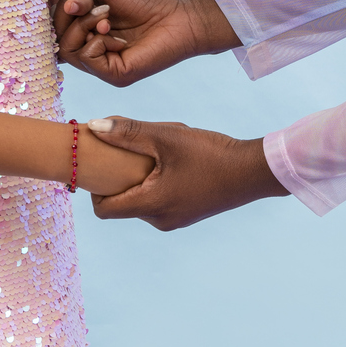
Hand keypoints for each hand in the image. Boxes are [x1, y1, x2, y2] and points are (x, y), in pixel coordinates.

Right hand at [42, 0, 239, 85]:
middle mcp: (89, 51)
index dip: (52, 4)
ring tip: (105, 13)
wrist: (180, 17)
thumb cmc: (147, 4)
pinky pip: (86, 60)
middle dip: (66, 11)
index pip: (54, 25)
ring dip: (83, 24)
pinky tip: (111, 33)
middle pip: (56, 36)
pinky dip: (95, 41)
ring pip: (68, 48)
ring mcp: (100, 65)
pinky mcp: (113, 75)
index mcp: (86, 33)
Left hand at [84, 116, 289, 229]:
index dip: (96, 186)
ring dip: (142, 178)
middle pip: (122, 203)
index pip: (103, 209)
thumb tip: (94, 126)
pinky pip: (160, 202)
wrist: (252, 171)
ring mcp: (175, 220)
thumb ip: (128, 131)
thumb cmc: (209, 153)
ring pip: (142, 201)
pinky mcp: (188, 215)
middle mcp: (159, 220)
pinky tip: (176, 162)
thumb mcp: (166, 136)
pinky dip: (158, 184)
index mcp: (149, 205)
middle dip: (122, 177)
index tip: (104, 162)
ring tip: (161, 153)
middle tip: (135, 150)